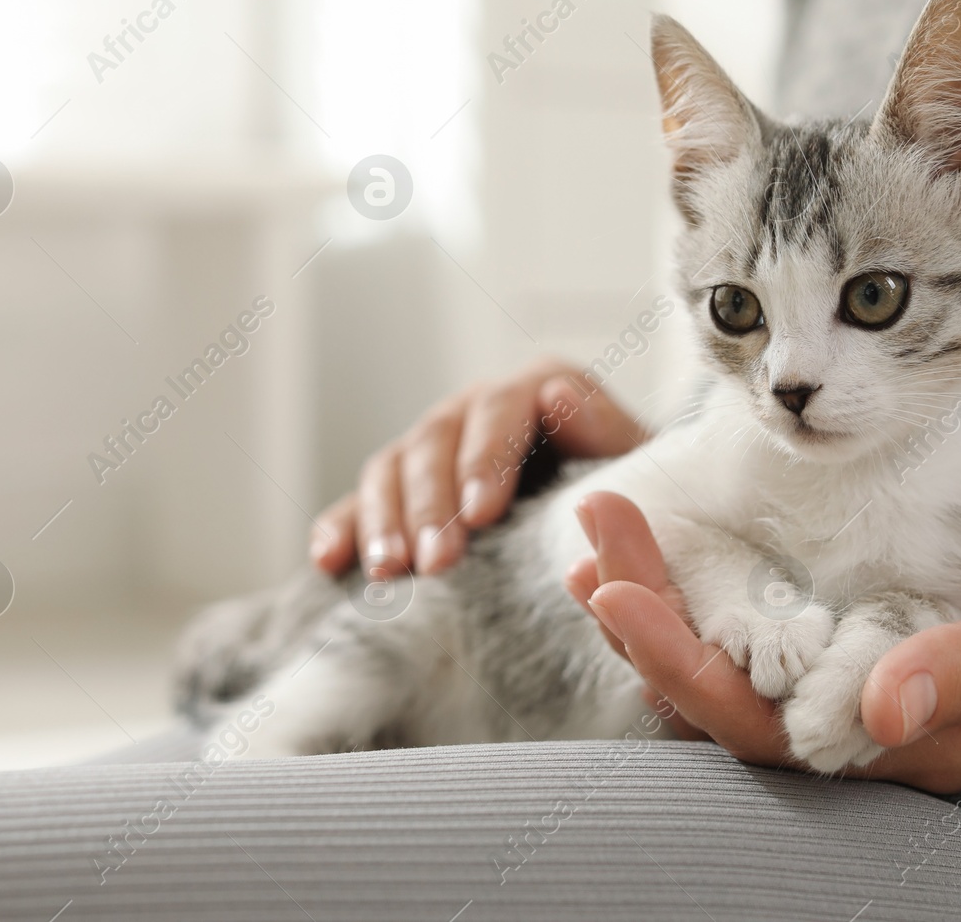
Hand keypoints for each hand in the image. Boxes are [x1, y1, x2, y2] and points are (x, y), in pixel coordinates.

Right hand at [310, 359, 644, 576]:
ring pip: (391, 469)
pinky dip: (341, 528)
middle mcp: (476, 408)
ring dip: (384, 521)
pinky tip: (329, 561)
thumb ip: (603, 429)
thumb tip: (558, 395)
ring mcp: (433, 447)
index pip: (500, 412)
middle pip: (436, 442)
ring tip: (388, 572)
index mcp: (537, 387)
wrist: (608, 516)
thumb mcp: (632, 458)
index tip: (482, 513)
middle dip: (432, 505)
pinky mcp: (402, 491)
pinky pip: (358, 502)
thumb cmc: (626, 491)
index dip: (485, 459)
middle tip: (437, 563)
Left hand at [568, 492, 960, 793]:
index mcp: (903, 746)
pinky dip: (703, 586)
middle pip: (721, 692)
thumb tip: (881, 707)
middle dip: (644, 615)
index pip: (760, 723)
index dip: (679, 662)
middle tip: (583, 535)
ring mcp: (855, 693)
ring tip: (596, 530)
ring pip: (731, 661)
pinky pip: (759, 631)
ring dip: (661, 597)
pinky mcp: (857, 652)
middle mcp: (862, 733)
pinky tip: (659, 548)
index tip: (611, 590)